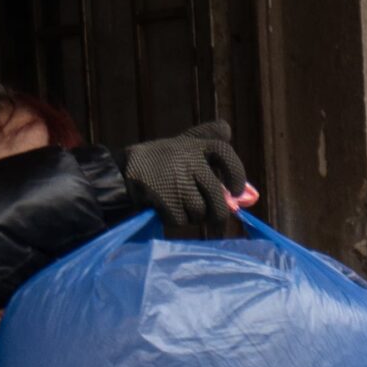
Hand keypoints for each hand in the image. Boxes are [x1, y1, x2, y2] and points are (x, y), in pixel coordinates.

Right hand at [121, 121, 255, 237]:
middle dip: (217, 214)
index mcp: (194, 145)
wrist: (120, 174)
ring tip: (177, 204)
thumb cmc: (159, 162)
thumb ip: (212, 151)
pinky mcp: (163, 196)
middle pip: (216, 196)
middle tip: (213, 221)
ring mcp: (175, 178)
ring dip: (192, 216)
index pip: (225, 153)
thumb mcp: (183, 146)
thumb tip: (246, 182)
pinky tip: (163, 209)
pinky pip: (181, 219)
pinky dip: (175, 220)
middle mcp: (187, 158)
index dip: (236, 174)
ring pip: (200, 211)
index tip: (235, 190)